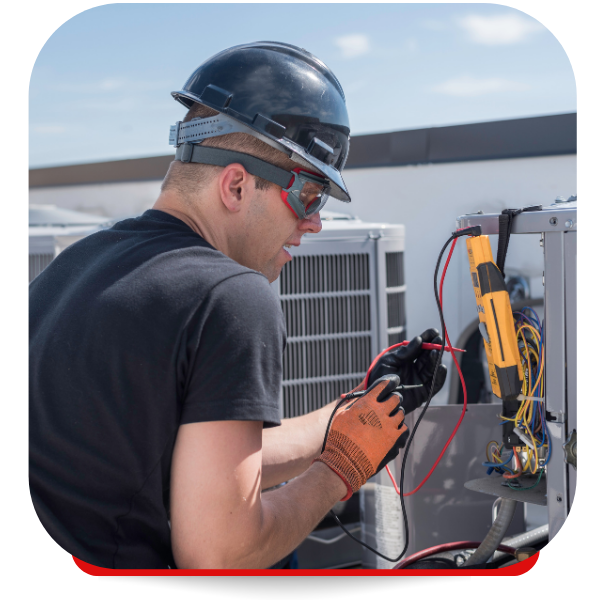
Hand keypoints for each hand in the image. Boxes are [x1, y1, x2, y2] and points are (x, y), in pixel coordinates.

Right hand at [315, 375, 407, 499]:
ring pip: (401, 413)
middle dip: (394, 399)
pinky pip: (403, 427)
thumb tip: (359, 400)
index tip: (391, 382)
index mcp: (367, 402)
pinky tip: (393, 429)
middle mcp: (380, 411)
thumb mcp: (341, 414)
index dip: (388, 383)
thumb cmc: (340, 436)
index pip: (383, 385)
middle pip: (396, 398)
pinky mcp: (394, 437)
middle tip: (391, 402)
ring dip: (396, 413)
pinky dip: (398, 427)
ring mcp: (389, 424)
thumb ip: (353, 404)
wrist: (346, 458)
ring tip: (390, 417)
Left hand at [368, 329, 446, 413]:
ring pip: (432, 368)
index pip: (419, 347)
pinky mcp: (423, 393)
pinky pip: (435, 384)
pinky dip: (440, 376)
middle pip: (428, 357)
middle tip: (438, 339)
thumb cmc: (378, 378)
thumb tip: (418, 340)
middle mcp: (414, 369)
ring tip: (436, 351)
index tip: (434, 332)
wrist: (376, 398)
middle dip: (434, 347)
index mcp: (406, 360)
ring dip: (436, 359)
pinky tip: (441, 367)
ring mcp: (419, 381)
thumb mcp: (389, 361)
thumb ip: (404, 352)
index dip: (427, 339)